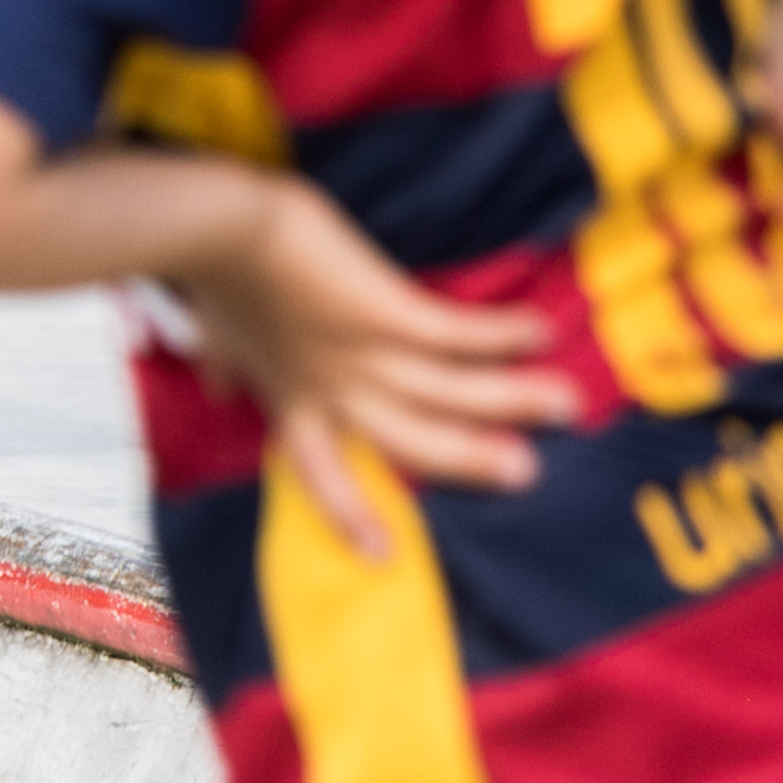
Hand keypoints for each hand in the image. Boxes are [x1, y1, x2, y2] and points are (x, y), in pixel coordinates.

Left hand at [179, 178, 576, 555]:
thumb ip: (227, 363)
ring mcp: (361, 355)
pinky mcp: (384, 312)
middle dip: (470, 460)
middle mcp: (333, 389)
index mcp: (294, 398)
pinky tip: (540, 328)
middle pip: (411, 442)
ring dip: (512, 398)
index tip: (381, 555)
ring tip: (568, 404)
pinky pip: (456, 334)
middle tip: (528, 474)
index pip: (322, 473)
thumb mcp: (219, 331)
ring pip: (449, 393)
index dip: (351, 514)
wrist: (214, 227)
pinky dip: (501, 335)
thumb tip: (219, 384)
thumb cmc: (216, 271)